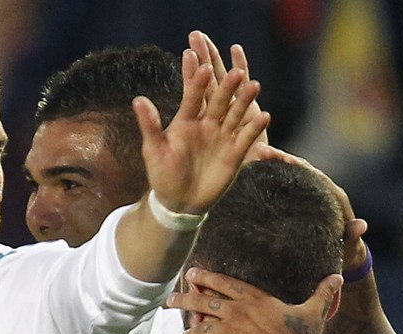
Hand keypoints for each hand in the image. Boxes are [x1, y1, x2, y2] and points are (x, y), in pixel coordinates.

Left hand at [137, 35, 268, 214]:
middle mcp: (207, 123)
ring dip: (245, 100)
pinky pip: (246, 138)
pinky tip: (265, 117)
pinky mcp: (235, 152)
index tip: (201, 64)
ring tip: (254, 86)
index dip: (196, 81)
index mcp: (186, 119)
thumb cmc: (163, 174)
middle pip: (219, 100)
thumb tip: (138, 100)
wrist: (180, 201)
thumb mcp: (154, 150)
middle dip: (227, 86)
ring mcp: (222, 136)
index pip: (193, 96)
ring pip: (236, 114)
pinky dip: (255, 128)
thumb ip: (150, 126)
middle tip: (235, 71)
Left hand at [171, 267, 342, 333]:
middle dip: (186, 297)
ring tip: (174, 324)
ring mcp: (230, 331)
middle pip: (205, 300)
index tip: (193, 273)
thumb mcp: (313, 314)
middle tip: (172, 297)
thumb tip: (338, 278)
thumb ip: (322, 294)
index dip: (207, 278)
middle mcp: (239, 311)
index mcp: (256, 299)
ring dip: (184, 323)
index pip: (225, 284)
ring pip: (199, 323)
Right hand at [249, 143, 369, 271]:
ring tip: (256, 152)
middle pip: (302, 169)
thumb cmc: (348, 251)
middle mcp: (323, 190)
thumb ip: (354, 235)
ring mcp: (311, 193)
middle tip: (261, 150)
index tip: (286, 159)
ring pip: (292, 173)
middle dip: (282, 158)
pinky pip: (287, 184)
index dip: (302, 168)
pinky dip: (273, 175)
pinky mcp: (302, 199)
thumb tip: (362, 225)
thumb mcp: (351, 246)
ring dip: (275, 162)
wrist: (345, 254)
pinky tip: (255, 168)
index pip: (317, 177)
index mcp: (335, 198)